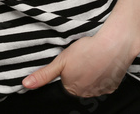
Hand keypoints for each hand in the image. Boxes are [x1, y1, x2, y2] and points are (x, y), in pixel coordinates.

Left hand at [21, 28, 139, 97]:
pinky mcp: (113, 86)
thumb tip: (25, 84)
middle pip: (80, 85)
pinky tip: (104, 63)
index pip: (67, 84)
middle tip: (85, 58)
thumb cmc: (87, 50)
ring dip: (93, 75)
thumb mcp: (61, 60)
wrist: (114, 44)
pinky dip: (105, 74)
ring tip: (95, 59)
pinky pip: (106, 83)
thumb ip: (44, 74)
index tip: (74, 61)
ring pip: (93, 84)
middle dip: (81, 74)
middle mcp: (86, 94)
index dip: (70, 71)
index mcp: (72, 89)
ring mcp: (101, 91)